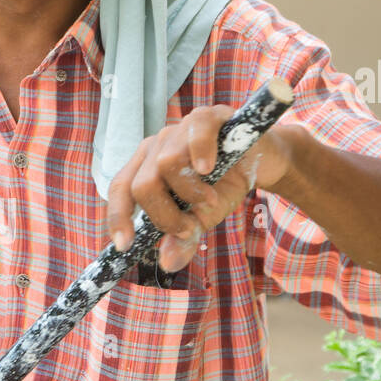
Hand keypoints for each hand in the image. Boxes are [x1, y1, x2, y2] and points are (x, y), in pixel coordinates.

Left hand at [107, 105, 295, 272]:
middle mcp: (156, 147)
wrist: (261, 161)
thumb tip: (167, 263)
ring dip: (191, 194)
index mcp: (146, 168)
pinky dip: (200, 153)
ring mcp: (179, 130)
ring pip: (166, 165)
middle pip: (142, 185)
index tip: (125, 246)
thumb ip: (184, 239)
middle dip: (165, 217)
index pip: (120, 189)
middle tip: (190, 228)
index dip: (118, 217)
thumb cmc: (224, 186)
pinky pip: (194, 132)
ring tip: (212, 201)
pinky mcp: (207, 117)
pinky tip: (209, 169)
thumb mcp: (204, 218)